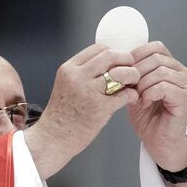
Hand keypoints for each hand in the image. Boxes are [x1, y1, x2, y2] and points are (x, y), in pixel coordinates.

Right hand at [24, 43, 139, 178]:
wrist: (53, 138)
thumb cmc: (61, 115)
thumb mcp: (65, 85)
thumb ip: (83, 74)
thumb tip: (109, 65)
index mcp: (68, 69)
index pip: (99, 48)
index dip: (114, 52)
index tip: (119, 61)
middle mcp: (78, 77)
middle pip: (111, 56)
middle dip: (126, 60)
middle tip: (131, 69)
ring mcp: (88, 92)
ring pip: (121, 72)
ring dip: (133, 76)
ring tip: (133, 83)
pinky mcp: (99, 108)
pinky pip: (125, 94)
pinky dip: (132, 95)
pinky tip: (130, 98)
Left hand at [127, 41, 186, 171]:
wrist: (157, 141)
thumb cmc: (147, 117)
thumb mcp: (135, 90)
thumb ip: (132, 74)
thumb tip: (118, 59)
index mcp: (171, 66)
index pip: (156, 47)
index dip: (136, 56)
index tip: (124, 71)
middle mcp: (182, 72)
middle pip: (156, 58)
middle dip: (137, 72)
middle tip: (129, 87)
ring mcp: (186, 84)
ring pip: (160, 71)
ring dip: (142, 84)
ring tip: (137, 97)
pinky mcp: (185, 98)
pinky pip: (163, 86)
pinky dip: (149, 94)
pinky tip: (144, 103)